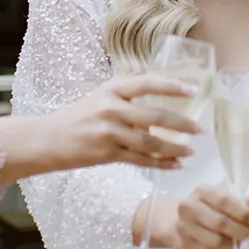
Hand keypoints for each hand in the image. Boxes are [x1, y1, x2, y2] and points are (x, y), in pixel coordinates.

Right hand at [0, 75, 200, 182]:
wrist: (49, 138)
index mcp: (112, 88)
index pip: (147, 83)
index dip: (172, 86)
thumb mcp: (102, 97)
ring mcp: (109, 131)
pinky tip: (175, 165)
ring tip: (191, 152)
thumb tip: (162, 111)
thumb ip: (129, 100)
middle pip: (155, 116)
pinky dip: (160, 163)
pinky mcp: (106, 153)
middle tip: (199, 130)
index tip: (193, 89)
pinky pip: (140, 159)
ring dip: (174, 148)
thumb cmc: (79, 116)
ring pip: (150, 142)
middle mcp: (111, 107)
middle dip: (182, 124)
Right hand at [140, 186, 248, 248]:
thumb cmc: (204, 209)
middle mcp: (189, 207)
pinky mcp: (184, 245)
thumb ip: (239, 202)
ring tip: (239, 241)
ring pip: (216, 240)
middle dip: (240, 230)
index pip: (224, 201)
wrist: (174, 221)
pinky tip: (228, 247)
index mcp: (201, 191)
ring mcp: (184, 227)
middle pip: (220, 222)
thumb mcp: (220, 200)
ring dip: (233, 243)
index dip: (242, 212)